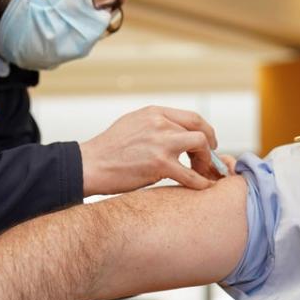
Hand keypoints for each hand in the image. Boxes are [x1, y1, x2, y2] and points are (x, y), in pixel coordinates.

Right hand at [79, 106, 222, 195]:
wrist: (90, 165)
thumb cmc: (109, 149)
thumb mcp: (132, 123)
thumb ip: (155, 124)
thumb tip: (175, 131)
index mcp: (155, 113)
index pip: (193, 117)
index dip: (206, 131)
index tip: (207, 143)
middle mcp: (160, 123)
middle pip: (200, 130)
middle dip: (209, 146)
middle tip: (207, 160)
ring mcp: (161, 143)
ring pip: (200, 145)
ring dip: (206, 161)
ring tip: (201, 172)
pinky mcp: (160, 164)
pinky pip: (191, 174)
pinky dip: (200, 182)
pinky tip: (202, 187)